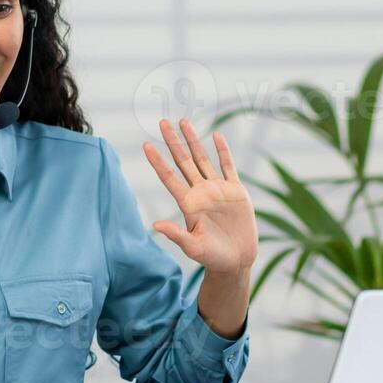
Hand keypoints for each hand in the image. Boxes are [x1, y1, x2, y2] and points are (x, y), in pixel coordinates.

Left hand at [143, 117, 258, 276]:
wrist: (237, 261)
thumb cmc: (212, 258)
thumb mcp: (193, 247)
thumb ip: (176, 234)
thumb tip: (154, 225)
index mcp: (188, 204)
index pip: (169, 177)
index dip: (157, 161)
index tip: (146, 145)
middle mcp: (200, 192)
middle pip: (183, 161)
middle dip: (173, 142)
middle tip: (162, 122)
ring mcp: (217, 190)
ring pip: (203, 159)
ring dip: (193, 140)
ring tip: (184, 121)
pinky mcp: (235, 191)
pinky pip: (228, 166)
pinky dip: (223, 151)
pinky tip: (216, 135)